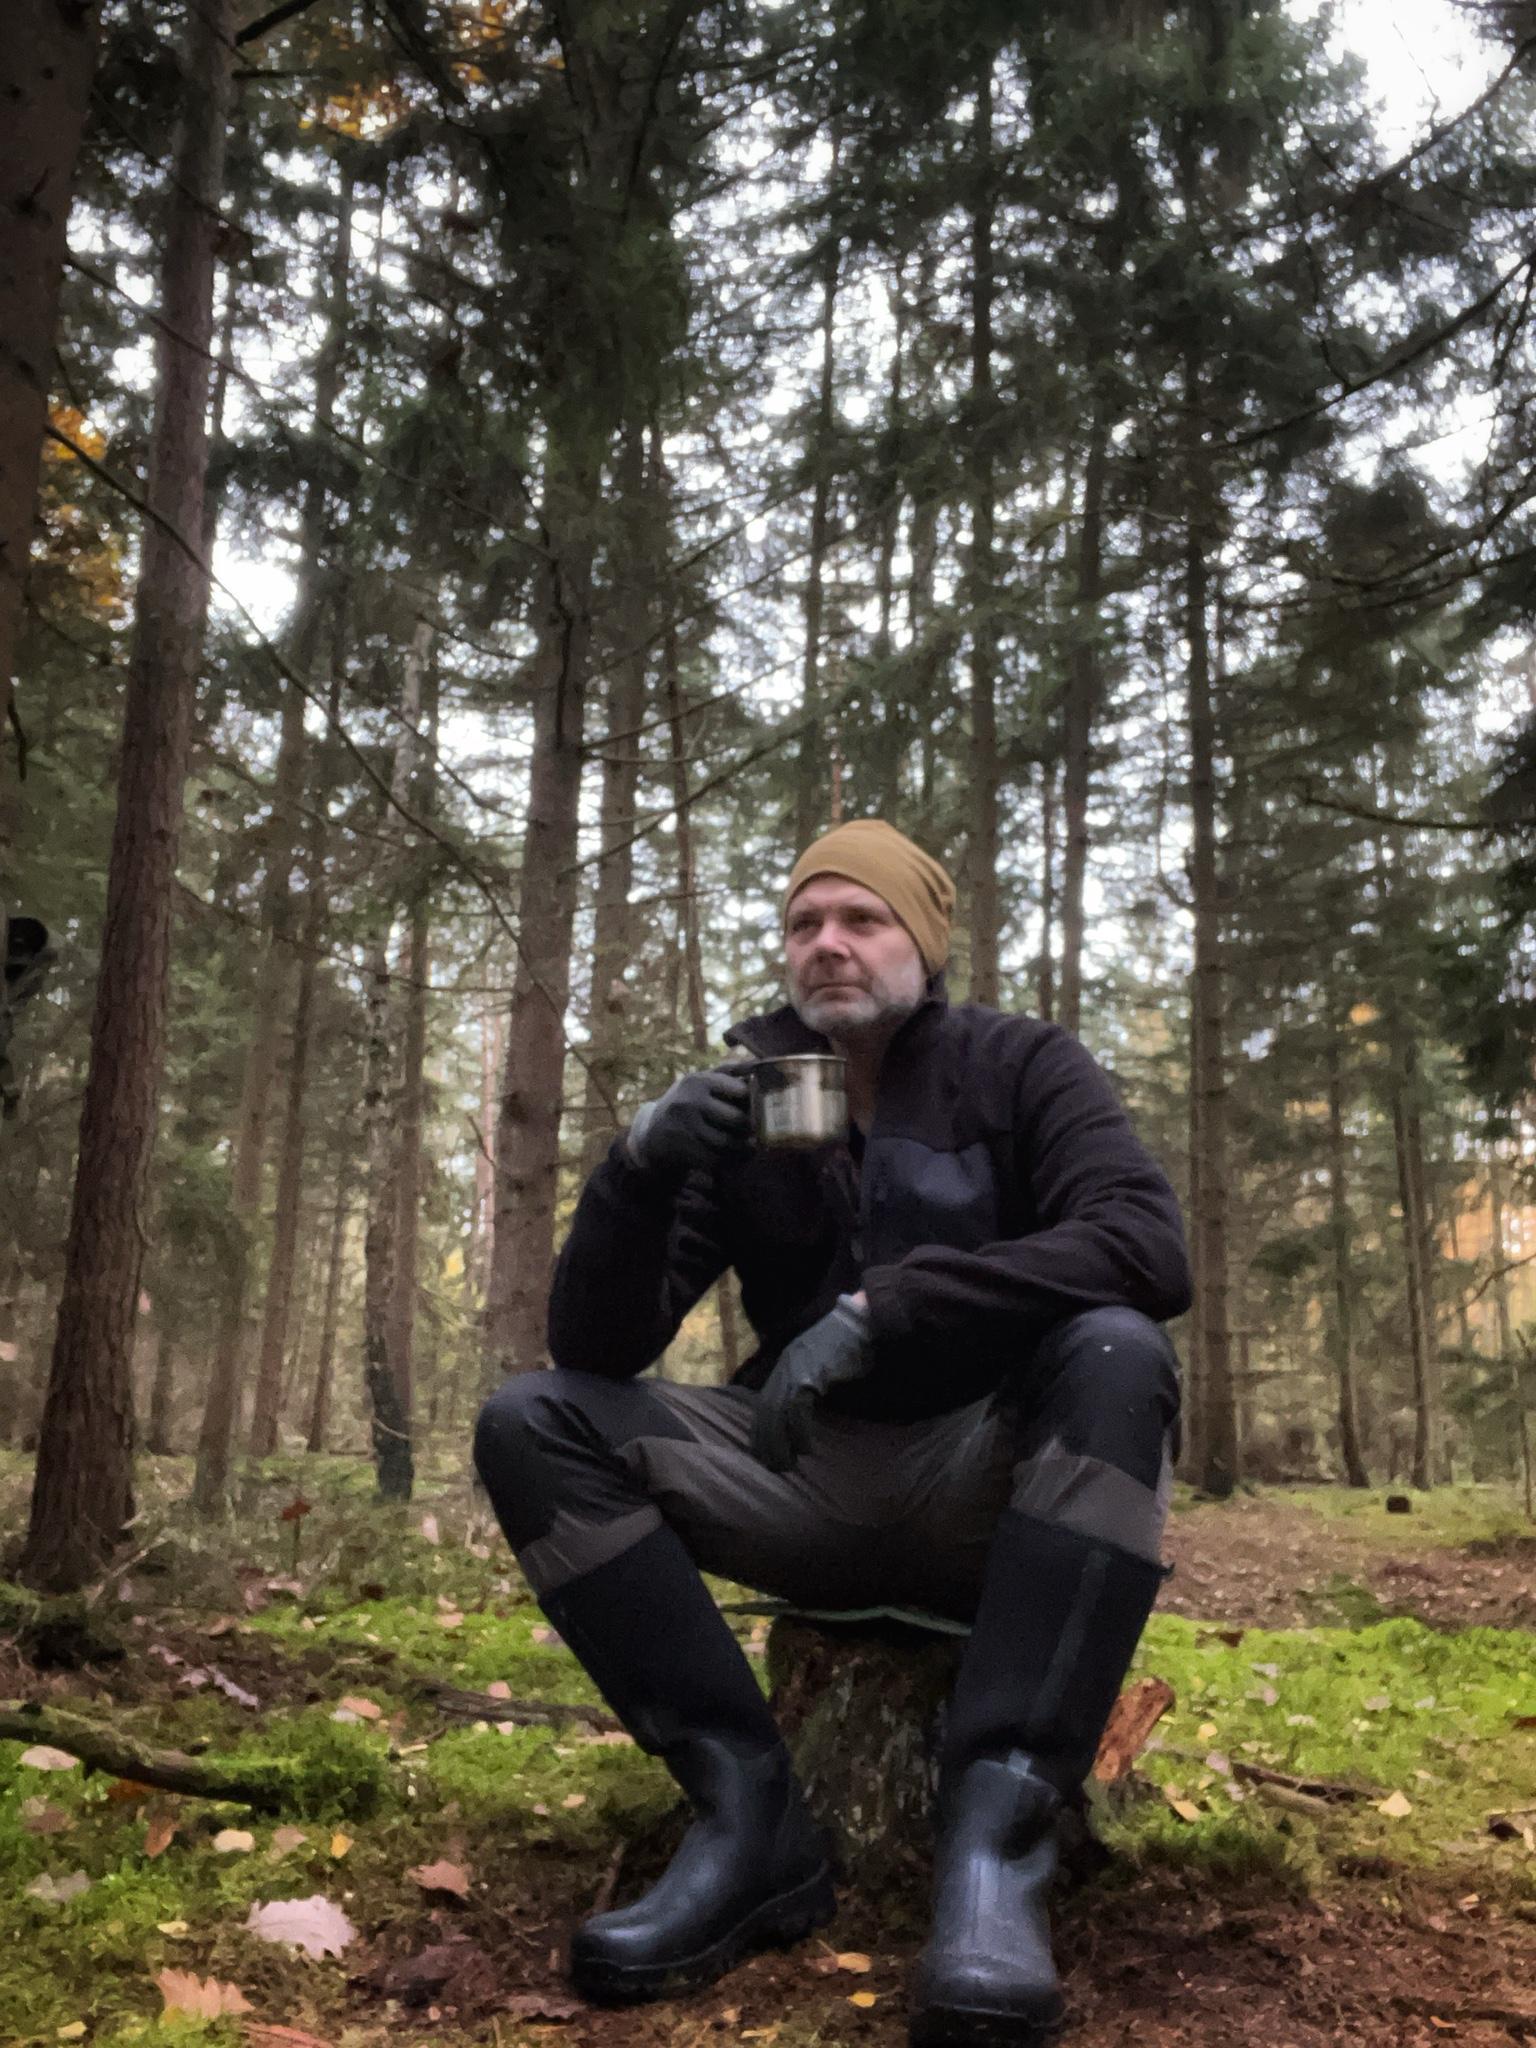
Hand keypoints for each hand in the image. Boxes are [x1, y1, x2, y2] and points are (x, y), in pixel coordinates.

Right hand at [627, 1067, 751, 1178]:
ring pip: (727, 1143)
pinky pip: (715, 1160)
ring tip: (751, 1147)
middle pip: (737, 1119)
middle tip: (759, 1132)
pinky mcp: (681, 1150)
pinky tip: (734, 1160)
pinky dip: (728, 1162)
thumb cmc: (687, 1103)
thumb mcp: (701, 1082)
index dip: (755, 1102)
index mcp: (699, 1081)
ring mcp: (684, 1127)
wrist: (652, 1132)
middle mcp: (690, 1101)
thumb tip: (760, 1065)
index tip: (763, 1108)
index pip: (741, 1091)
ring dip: (743, 1149)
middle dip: (751, 1128)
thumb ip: (730, 1073)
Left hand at [751, 1296, 872, 1472]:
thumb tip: (804, 1416)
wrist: (861, 1322)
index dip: (761, 1431)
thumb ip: (809, 1386)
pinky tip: (806, 1449)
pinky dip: (800, 1432)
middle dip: (766, 1443)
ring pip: (777, 1415)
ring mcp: (794, 1371)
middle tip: (774, 1467)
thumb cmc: (848, 1346)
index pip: (763, 1406)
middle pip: (765, 1413)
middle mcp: (784, 1369)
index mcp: (784, 1368)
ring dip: (780, 1444)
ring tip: (787, 1466)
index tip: (764, 1454)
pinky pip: (797, 1410)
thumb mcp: (820, 1367)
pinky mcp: (809, 1376)